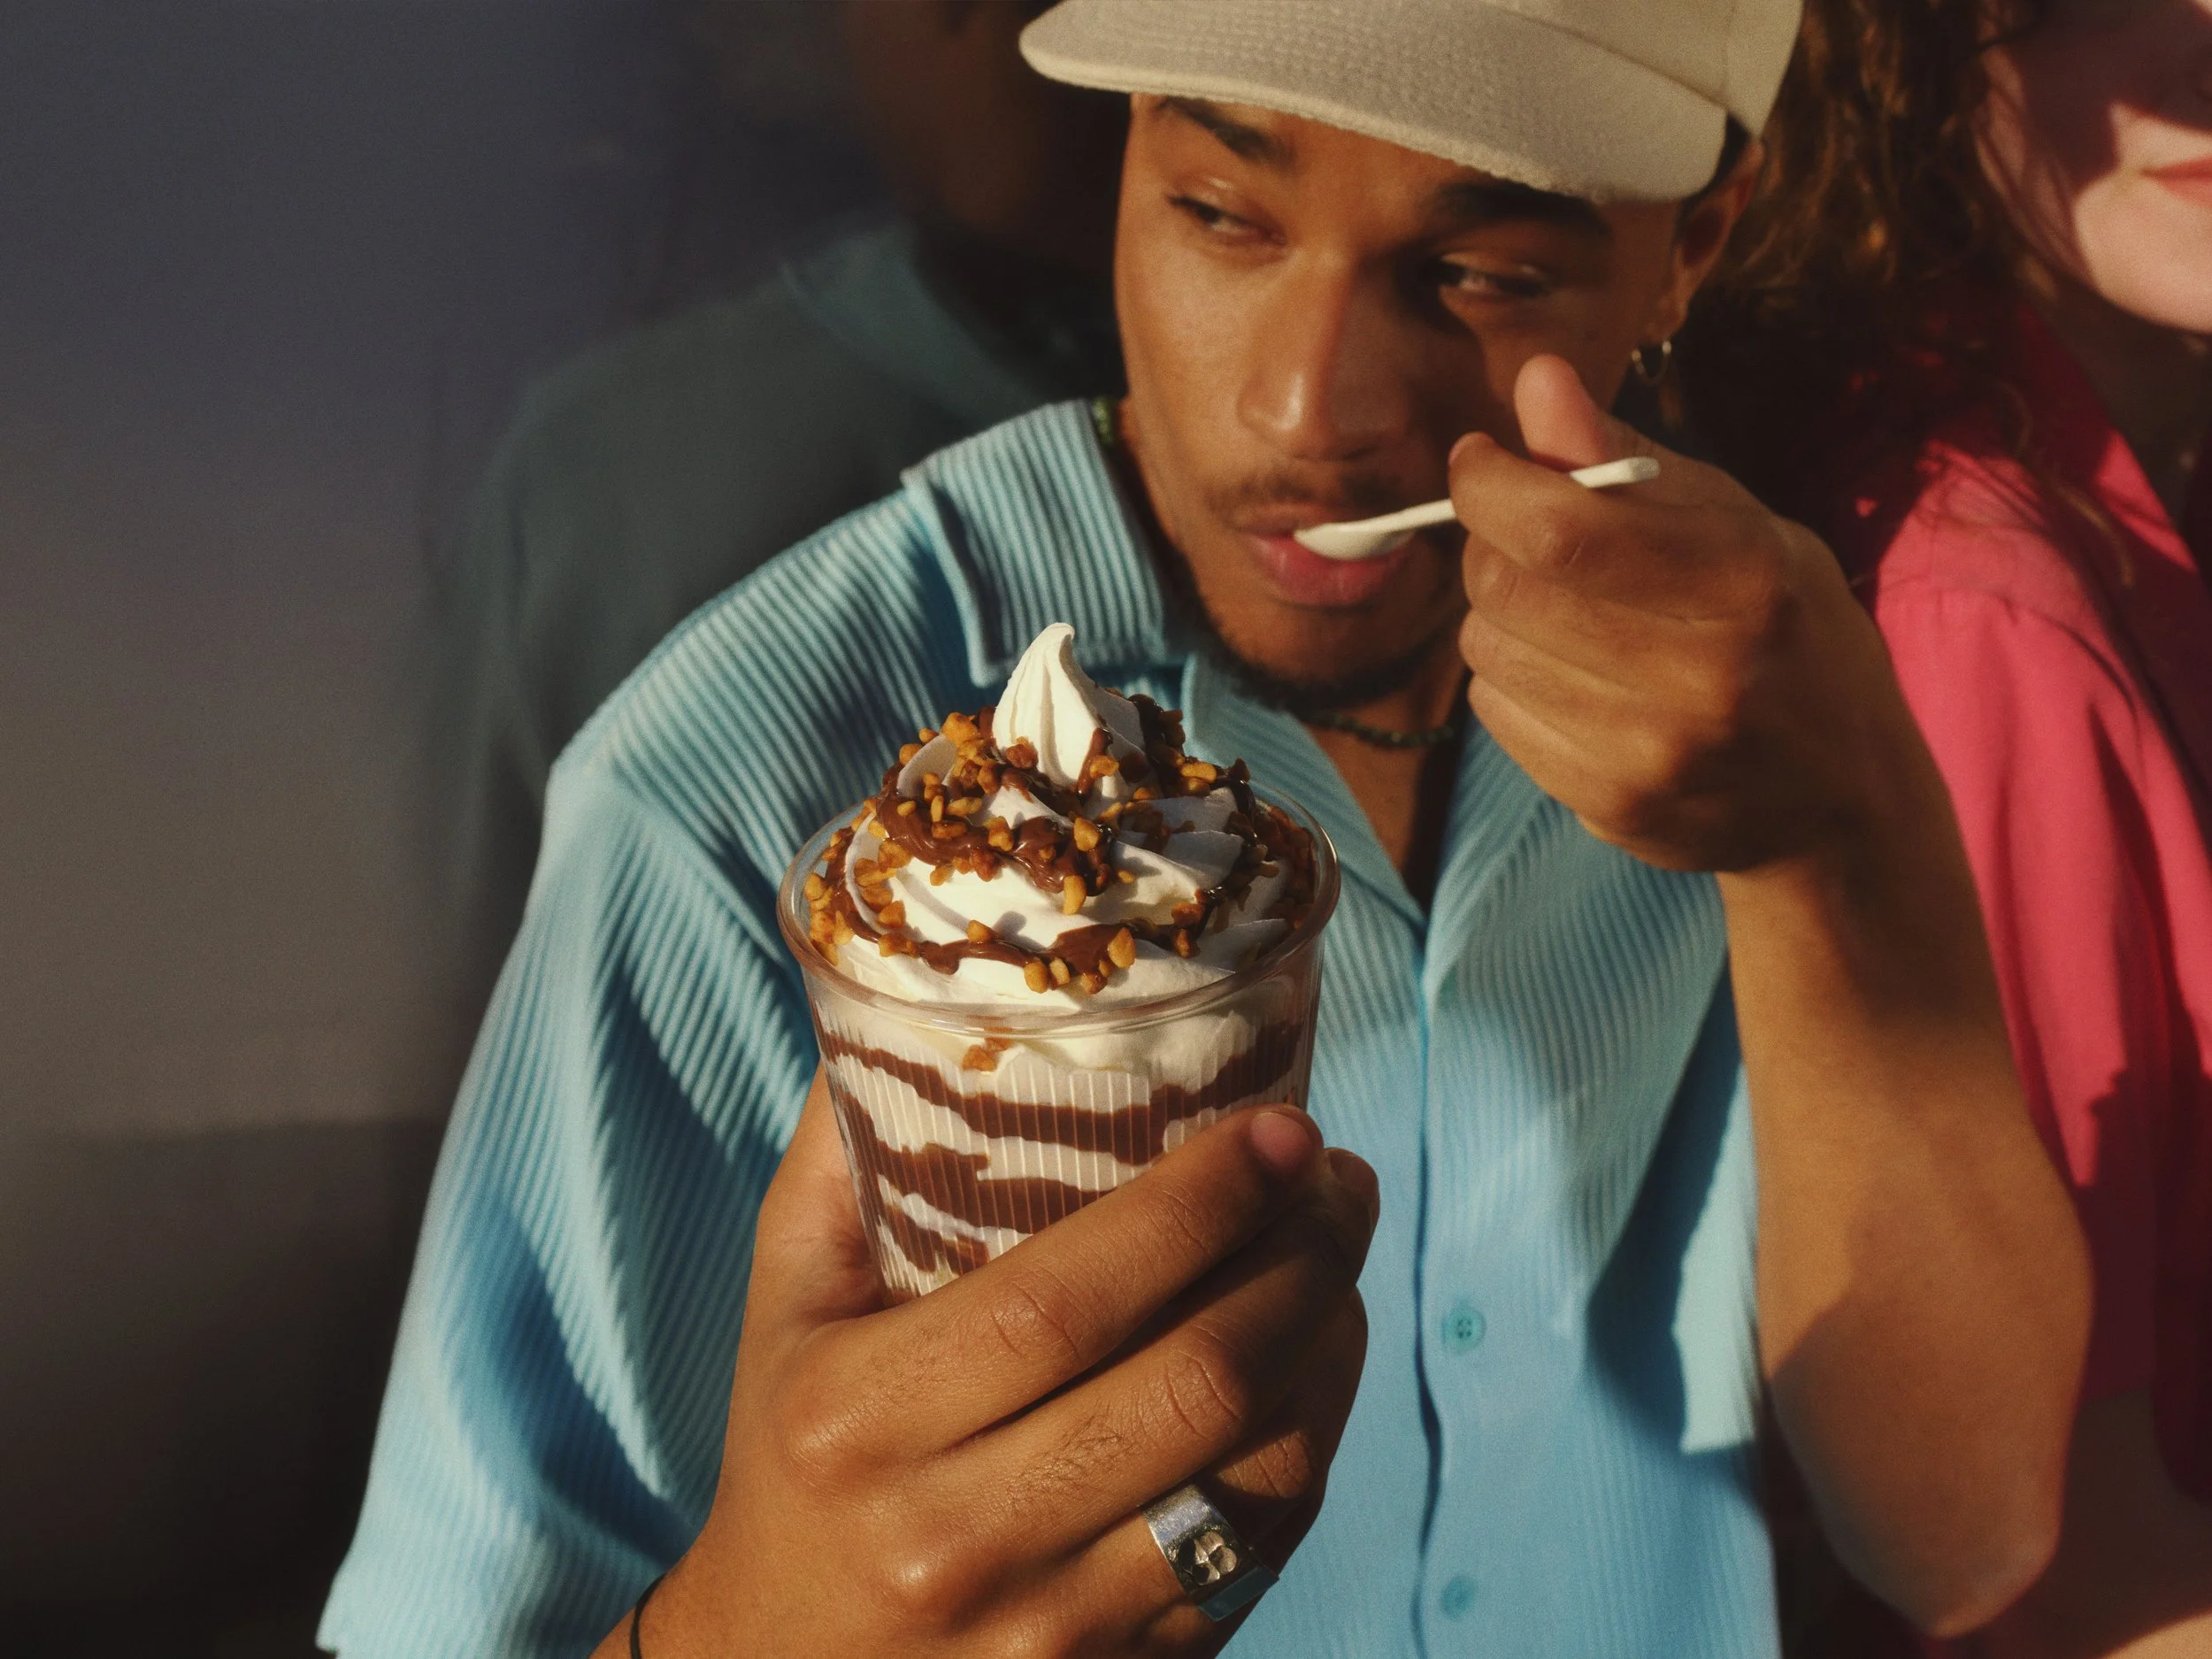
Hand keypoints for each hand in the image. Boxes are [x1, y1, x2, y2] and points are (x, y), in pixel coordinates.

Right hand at [620, 1073, 1378, 1657]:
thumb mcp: (785, 1304)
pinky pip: (1261, 1551)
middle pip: (1188, 1384)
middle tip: (1338, 1178)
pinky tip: (1318, 1362)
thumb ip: (843, 1156)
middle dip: (1298, 1259)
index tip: (1281, 1128)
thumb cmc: (796, 1455)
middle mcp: (952, 1535)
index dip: (1196, 1207)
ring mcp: (1045, 1625)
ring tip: (1339, 1253)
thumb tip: (925, 1002)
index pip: (1063, 1300)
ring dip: (1329, 1343)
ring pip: (1252, 1473)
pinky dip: (1314, 1437)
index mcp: (862, 1420)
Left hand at [1451, 355, 1919, 874]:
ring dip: (1499, 614)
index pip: (1563, 529)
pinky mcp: (1611, 806)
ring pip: (1488, 650)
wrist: (1841, 795)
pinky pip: (1495, 713)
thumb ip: (1629, 457)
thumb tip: (1535, 377)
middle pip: (1510, 587)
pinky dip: (1511, 680)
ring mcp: (1653, 754)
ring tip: (1562, 609)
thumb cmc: (1786, 630)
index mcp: (1749, 582)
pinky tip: (1572, 675)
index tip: (1478, 460)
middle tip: (1522, 533)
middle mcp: (1703, 676)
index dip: (1490, 485)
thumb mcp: (1740, 526)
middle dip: (1491, 543)